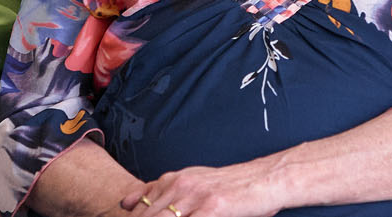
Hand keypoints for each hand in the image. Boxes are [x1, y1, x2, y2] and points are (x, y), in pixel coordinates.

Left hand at [121, 162, 280, 216]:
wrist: (265, 179)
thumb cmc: (231, 186)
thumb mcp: (192, 181)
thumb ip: (161, 189)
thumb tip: (126, 202)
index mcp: (173, 179)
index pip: (140, 206)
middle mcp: (180, 185)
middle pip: (147, 215)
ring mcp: (195, 197)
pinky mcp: (211, 208)